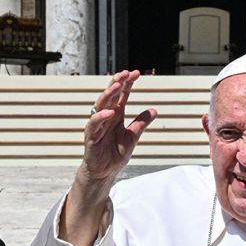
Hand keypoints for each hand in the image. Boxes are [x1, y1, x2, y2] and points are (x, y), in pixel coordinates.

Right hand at [81, 70, 156, 184]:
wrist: (104, 172)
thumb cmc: (114, 154)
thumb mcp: (132, 137)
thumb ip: (141, 124)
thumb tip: (154, 111)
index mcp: (116, 115)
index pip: (121, 95)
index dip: (127, 83)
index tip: (136, 73)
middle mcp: (106, 117)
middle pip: (110, 95)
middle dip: (117, 83)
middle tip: (125, 73)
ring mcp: (97, 126)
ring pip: (101, 106)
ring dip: (108, 95)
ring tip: (117, 86)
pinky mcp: (91, 137)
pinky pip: (94, 125)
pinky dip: (100, 117)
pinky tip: (110, 112)